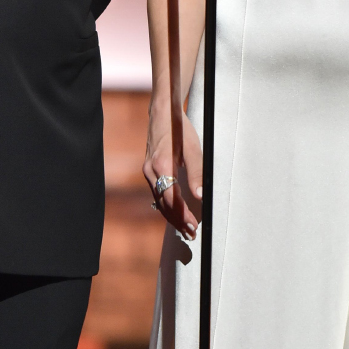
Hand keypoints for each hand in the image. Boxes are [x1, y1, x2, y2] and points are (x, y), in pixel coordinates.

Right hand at [143, 106, 202, 240]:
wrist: (162, 113)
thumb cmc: (179, 128)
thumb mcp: (193, 148)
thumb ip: (197, 173)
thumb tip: (201, 196)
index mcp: (161, 165)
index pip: (172, 200)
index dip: (183, 216)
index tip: (195, 227)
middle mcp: (150, 171)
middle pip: (164, 204)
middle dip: (178, 221)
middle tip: (192, 234)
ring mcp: (147, 171)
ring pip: (159, 201)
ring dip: (172, 216)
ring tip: (185, 229)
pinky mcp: (149, 170)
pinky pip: (156, 194)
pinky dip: (166, 206)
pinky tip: (174, 213)